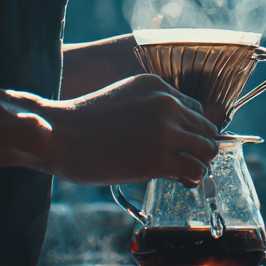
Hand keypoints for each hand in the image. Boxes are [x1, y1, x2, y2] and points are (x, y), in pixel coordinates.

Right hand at [0, 74, 219, 186]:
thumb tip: (172, 133)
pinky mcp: (159, 158)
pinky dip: (191, 178)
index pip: (195, 109)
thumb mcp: (124, 100)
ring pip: (208, 149)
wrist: (57, 135)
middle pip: (207, 128)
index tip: (178, 144)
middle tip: (182, 162)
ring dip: (198, 163)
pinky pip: (196, 170)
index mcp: (157, 85)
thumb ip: (151, 110)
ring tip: (181, 173)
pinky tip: (177, 180)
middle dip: (198, 147)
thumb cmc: (83, 123)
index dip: (189, 129)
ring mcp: (164, 130)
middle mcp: (166, 103)